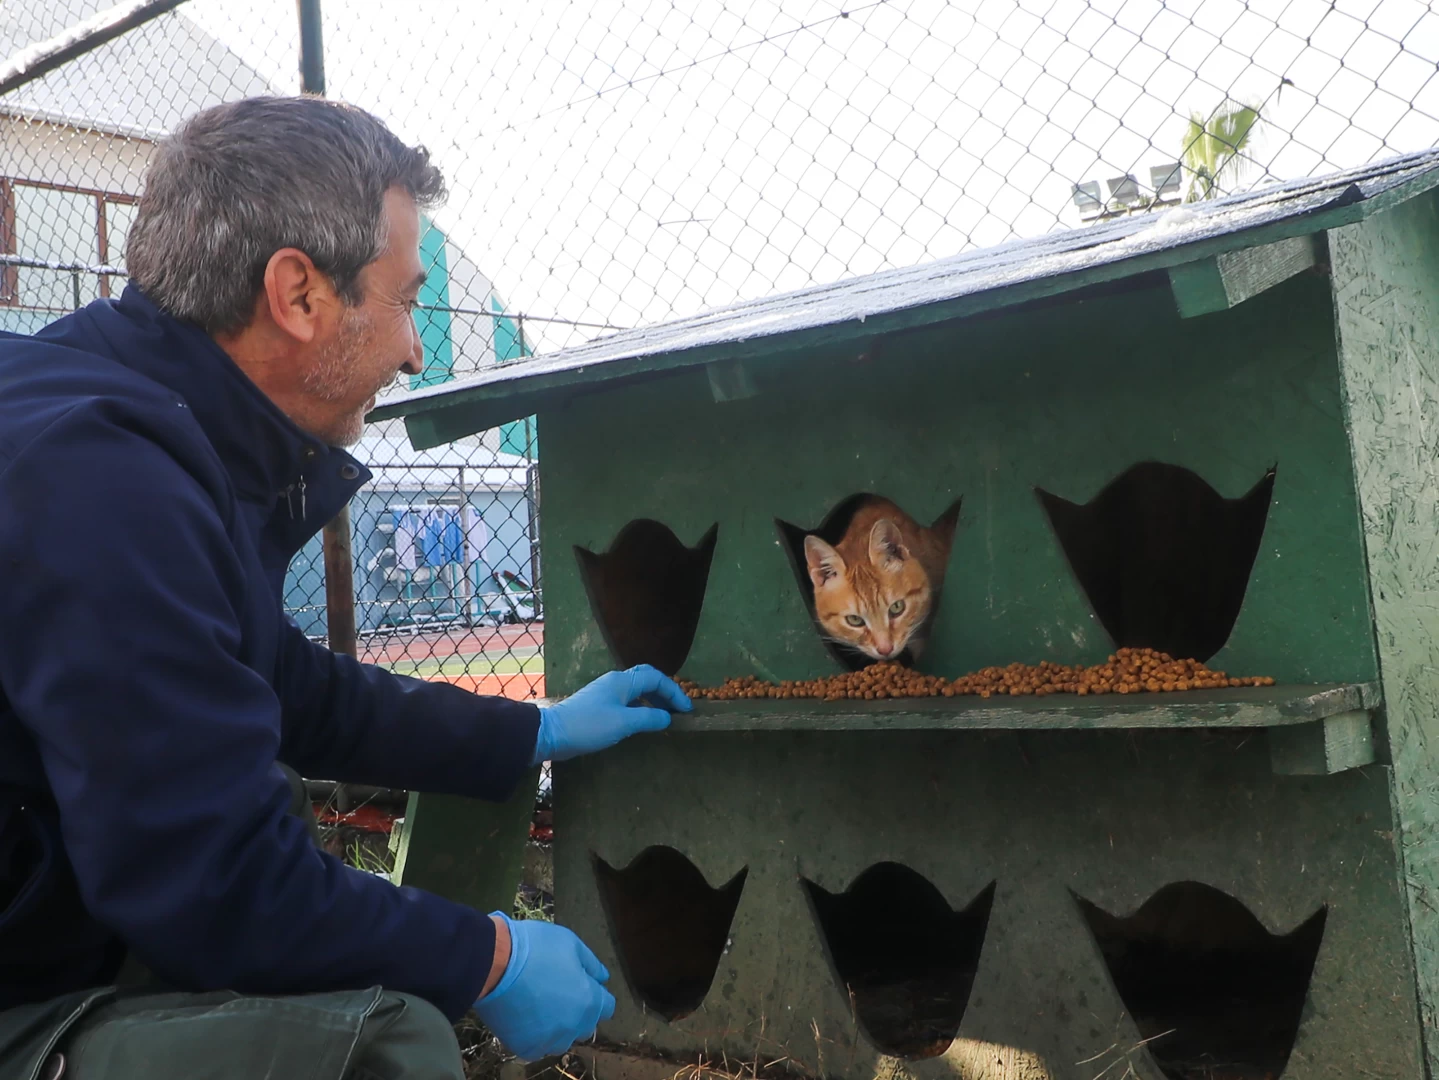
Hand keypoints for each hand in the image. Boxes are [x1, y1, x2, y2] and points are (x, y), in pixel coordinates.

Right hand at [474, 914, 615, 1060]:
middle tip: (558, 992)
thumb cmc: (536, 947)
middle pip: (585, 1025)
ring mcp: (549, 1040)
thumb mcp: (571, 943)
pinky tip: (525, 1017)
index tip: (583, 985)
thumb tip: (602, 978)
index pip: (606, 1007)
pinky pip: (537, 1047)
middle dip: (578, 1012)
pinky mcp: (525, 1047)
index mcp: (589, 1001)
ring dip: (557, 1027)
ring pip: (562, 1040)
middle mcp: (573, 1027)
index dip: (597, 995)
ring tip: (540, 1006)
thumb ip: (591, 964)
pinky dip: (534, 1036)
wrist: (493, 962)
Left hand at [531, 665, 690, 764]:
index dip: (674, 692)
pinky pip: (627, 701)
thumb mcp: (623, 723)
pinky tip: (642, 723)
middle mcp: (615, 682)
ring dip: (653, 701)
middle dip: (665, 693)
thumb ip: (648, 718)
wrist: (552, 733)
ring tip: (664, 717)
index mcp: (623, 682)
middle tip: (678, 710)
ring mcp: (606, 693)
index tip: (686, 710)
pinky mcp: (599, 706)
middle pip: (647, 679)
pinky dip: (641, 708)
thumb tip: (667, 717)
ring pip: (637, 691)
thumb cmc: (589, 726)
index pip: (656, 678)